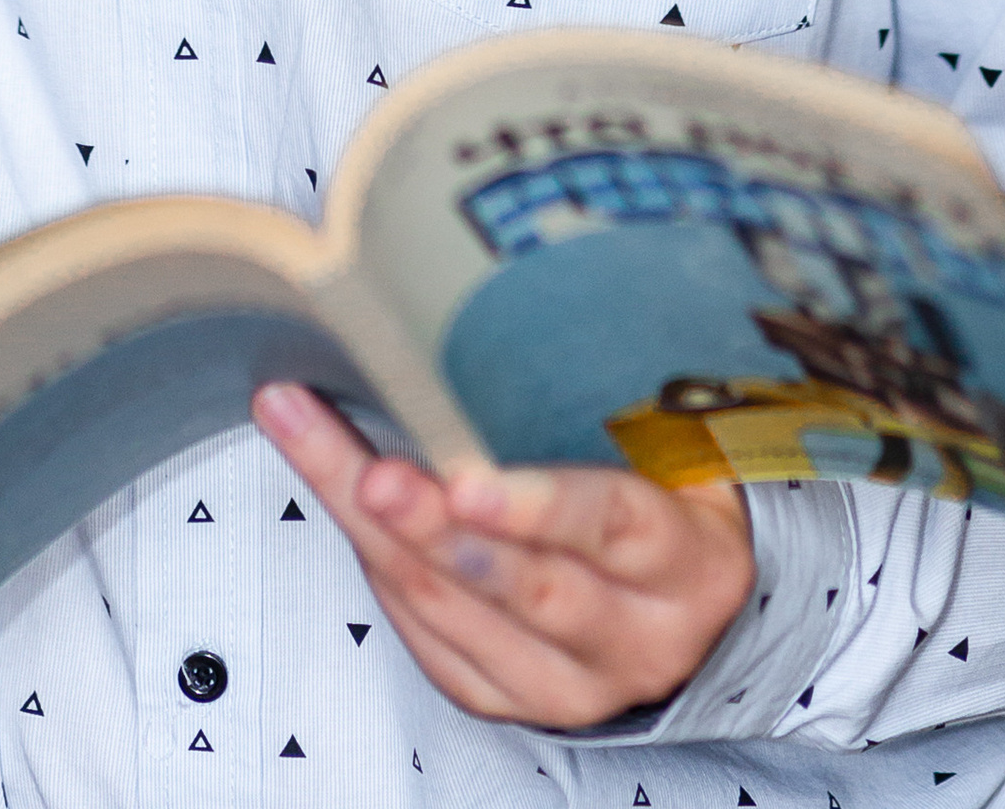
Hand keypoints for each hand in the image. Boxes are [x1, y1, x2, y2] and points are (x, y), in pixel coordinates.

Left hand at [252, 382, 753, 730]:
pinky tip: (339, 497)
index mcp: (692, 563)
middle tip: (370, 474)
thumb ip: (622, 404)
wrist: (696, 609)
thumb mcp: (682, 448)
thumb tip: (519, 299)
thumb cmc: (677, 494)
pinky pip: (433, 643)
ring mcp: (574, 686)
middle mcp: (637, 639)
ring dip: (375, 531)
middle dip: (433, 527)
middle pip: (525, 587)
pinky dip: (380, 569)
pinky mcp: (516, 705)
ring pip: (458, 615)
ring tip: (308, 440)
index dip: (538, 508)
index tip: (465, 479)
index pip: (614, 528)